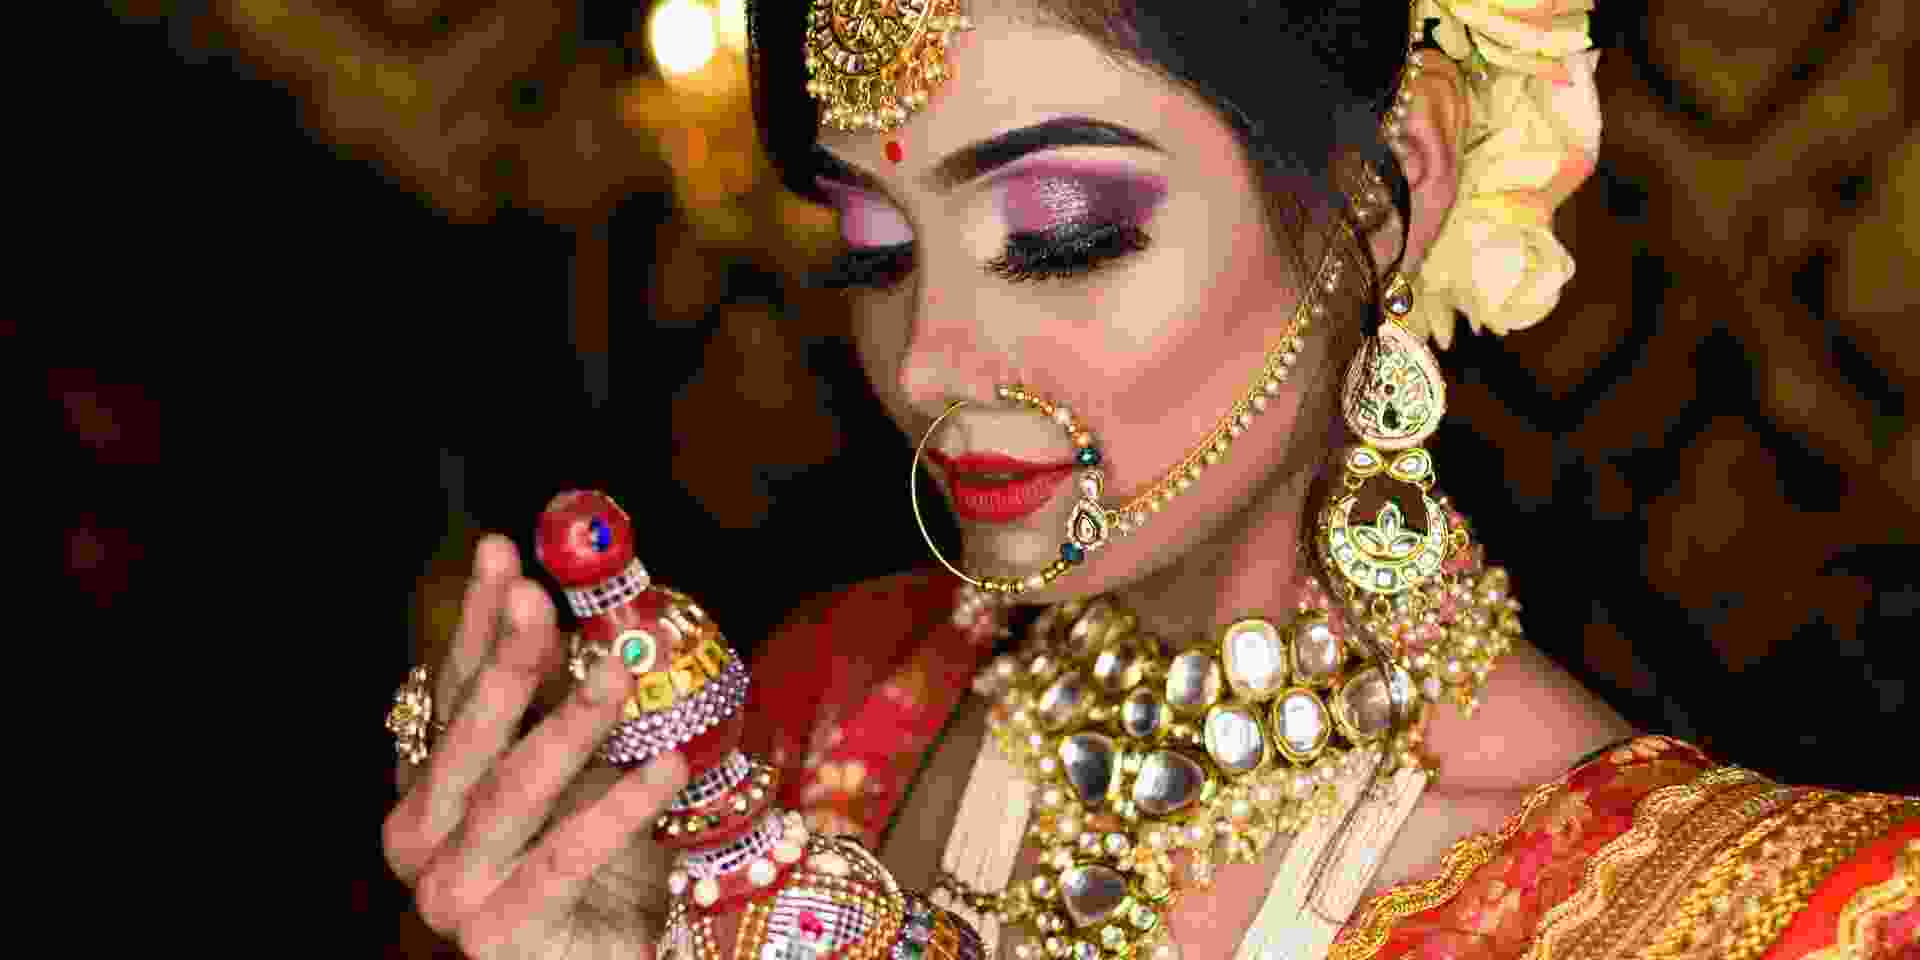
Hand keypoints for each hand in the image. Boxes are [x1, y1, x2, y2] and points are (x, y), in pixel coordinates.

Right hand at [384, 534, 690, 958]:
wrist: (621, 954)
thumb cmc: (603, 859)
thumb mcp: (583, 762)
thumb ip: (567, 694)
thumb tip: (586, 596)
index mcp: (430, 787)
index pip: (449, 690)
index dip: (477, 621)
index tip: (504, 553)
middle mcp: (421, 838)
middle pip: (469, 736)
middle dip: (508, 662)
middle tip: (549, 603)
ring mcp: (450, 893)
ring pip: (510, 793)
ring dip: (567, 725)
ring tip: (619, 671)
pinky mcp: (497, 937)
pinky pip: (564, 860)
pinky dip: (617, 811)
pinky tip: (666, 769)